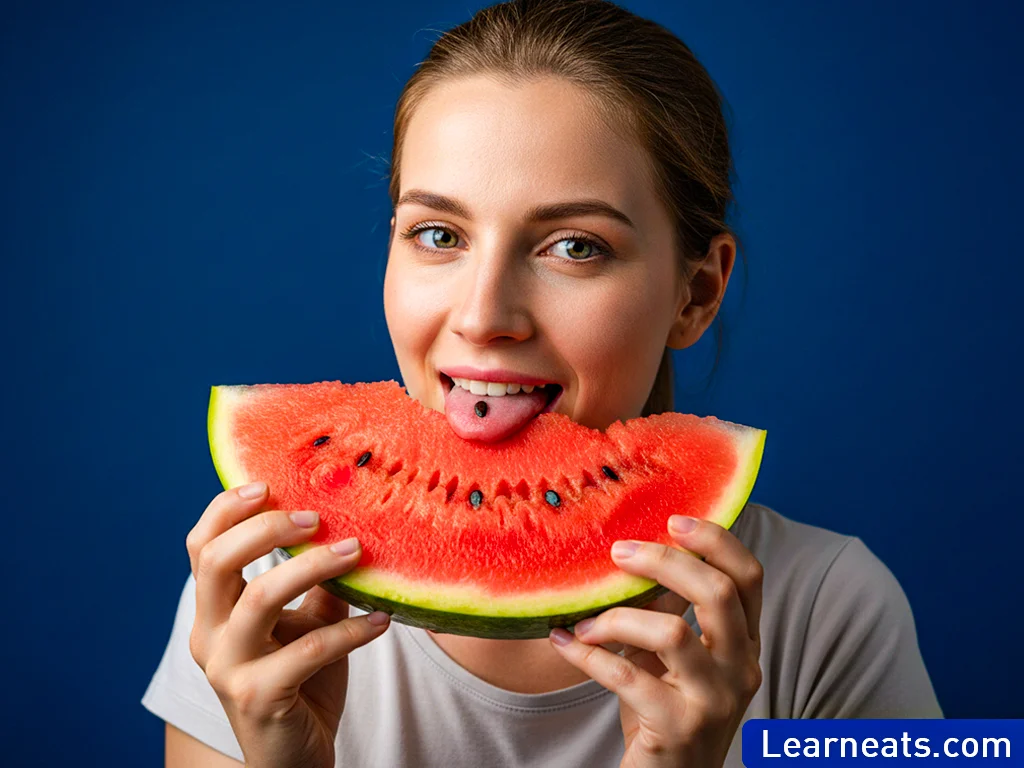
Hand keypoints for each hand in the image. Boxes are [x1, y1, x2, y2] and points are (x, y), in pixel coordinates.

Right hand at [185, 482, 390, 767]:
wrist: (296, 758)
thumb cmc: (303, 681)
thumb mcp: (308, 620)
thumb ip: (317, 579)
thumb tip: (350, 523)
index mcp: (213, 611)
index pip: (201, 546)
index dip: (226, 509)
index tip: (269, 484)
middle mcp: (209, 636)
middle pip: (216, 561)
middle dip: (265, 528)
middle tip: (316, 517)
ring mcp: (229, 669)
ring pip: (259, 600)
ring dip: (311, 567)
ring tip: (355, 551)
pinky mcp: (259, 698)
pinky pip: (308, 651)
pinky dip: (350, 630)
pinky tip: (383, 619)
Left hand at [548, 515, 762, 767]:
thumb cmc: (665, 711)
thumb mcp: (672, 657)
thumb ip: (665, 610)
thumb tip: (630, 552)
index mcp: (745, 643)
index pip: (749, 576)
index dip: (716, 540)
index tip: (673, 518)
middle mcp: (742, 668)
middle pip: (717, 593)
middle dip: (663, 562)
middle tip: (618, 552)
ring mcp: (715, 701)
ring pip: (672, 633)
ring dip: (617, 617)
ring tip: (584, 620)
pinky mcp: (678, 728)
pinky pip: (626, 676)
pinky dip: (587, 654)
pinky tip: (563, 642)